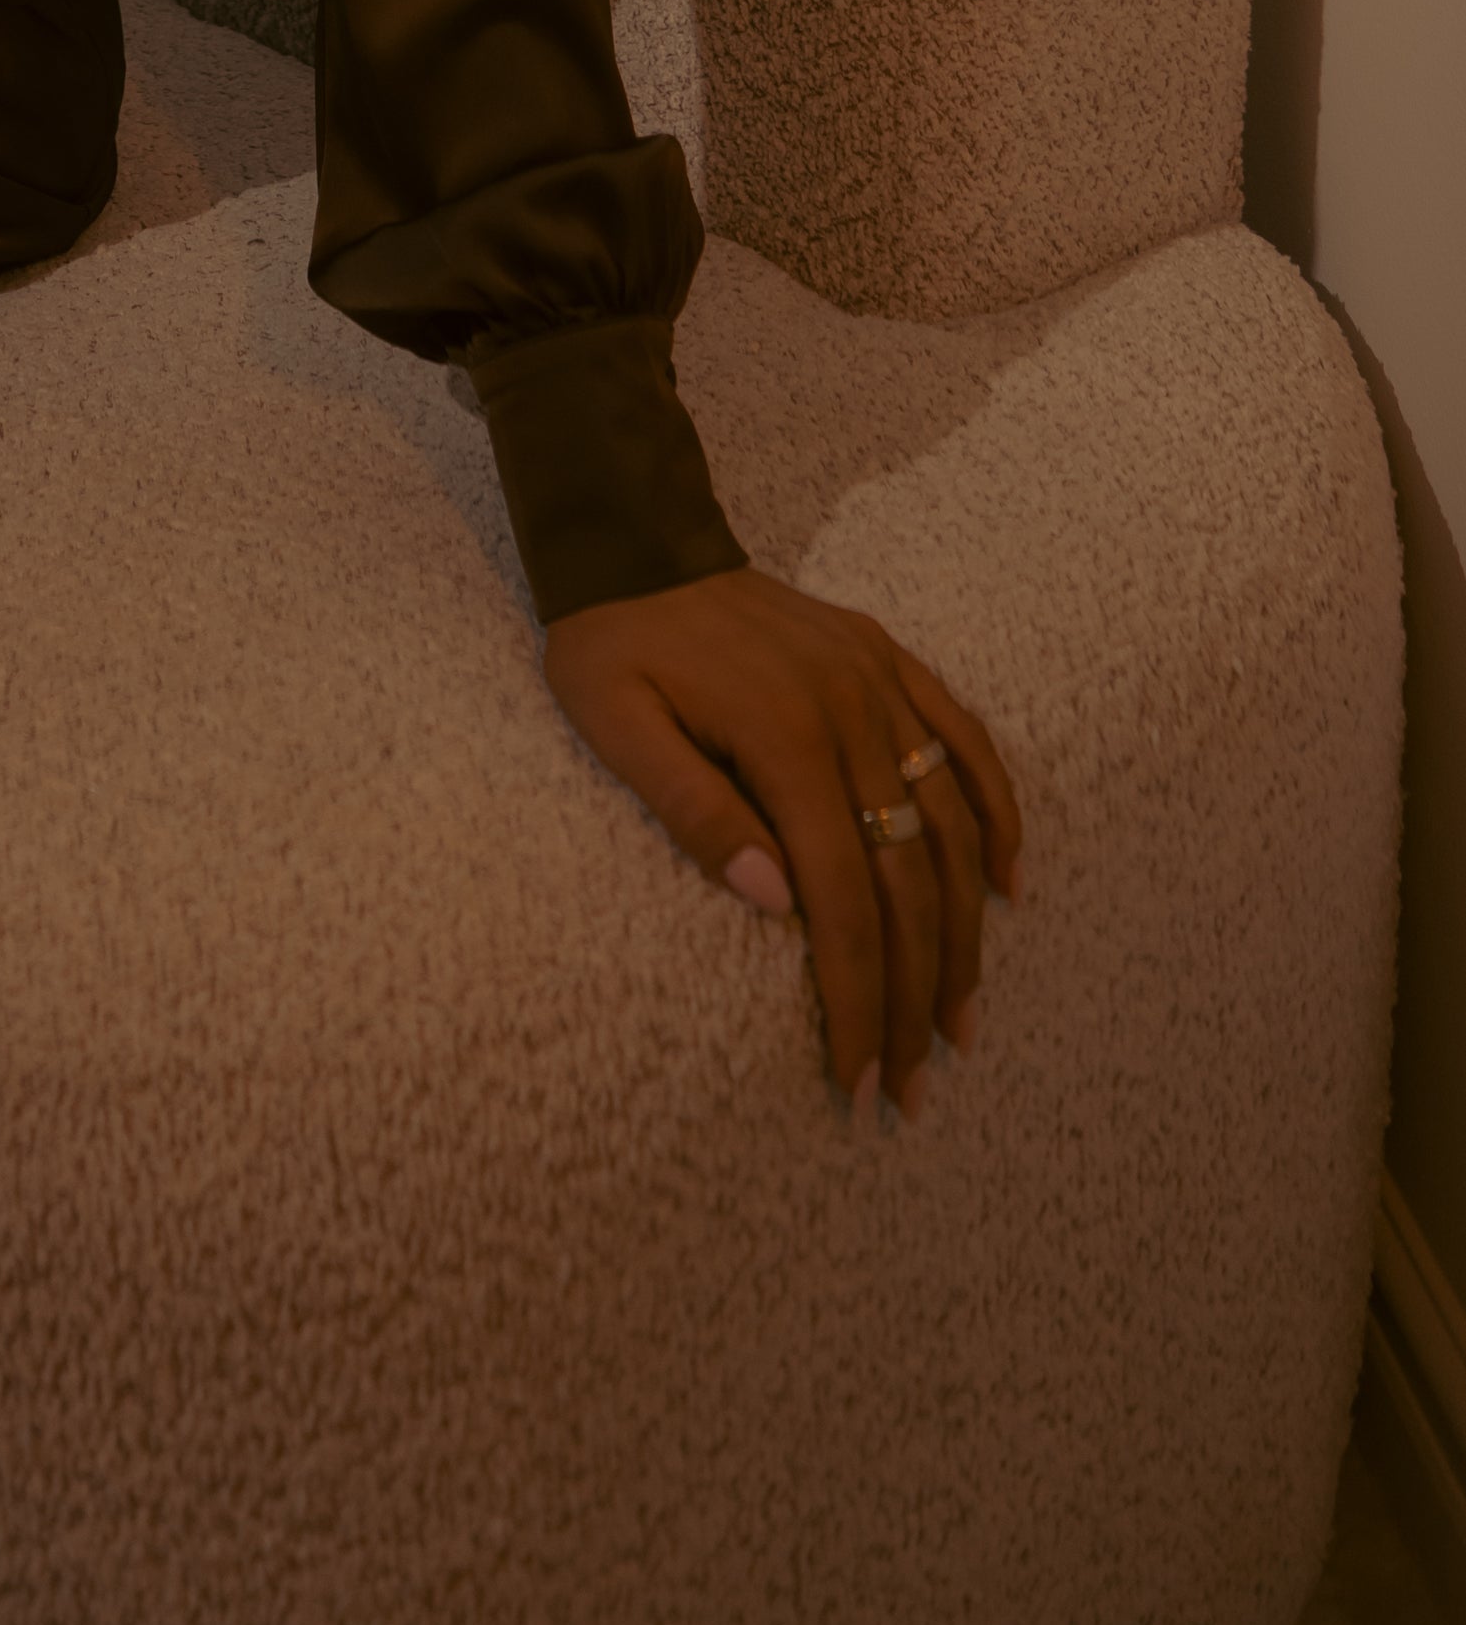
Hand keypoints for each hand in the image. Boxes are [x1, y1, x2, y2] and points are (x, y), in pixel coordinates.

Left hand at [542, 561, 1022, 1115]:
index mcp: (783, 737)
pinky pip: (966, 741)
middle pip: (908, 881)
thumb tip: (770, 900)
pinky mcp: (889, 660)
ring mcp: (878, 683)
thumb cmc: (614, 647)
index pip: (840, 901)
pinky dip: (997, 816)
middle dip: (914, 995)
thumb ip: (694, 808)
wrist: (636, 539)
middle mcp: (850, 712)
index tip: (862, 1076)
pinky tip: (1010, 888)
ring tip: (961, 1020)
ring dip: (967, 932)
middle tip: (915, 1084)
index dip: (855, 995)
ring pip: (952, 827)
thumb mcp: (616, 726)